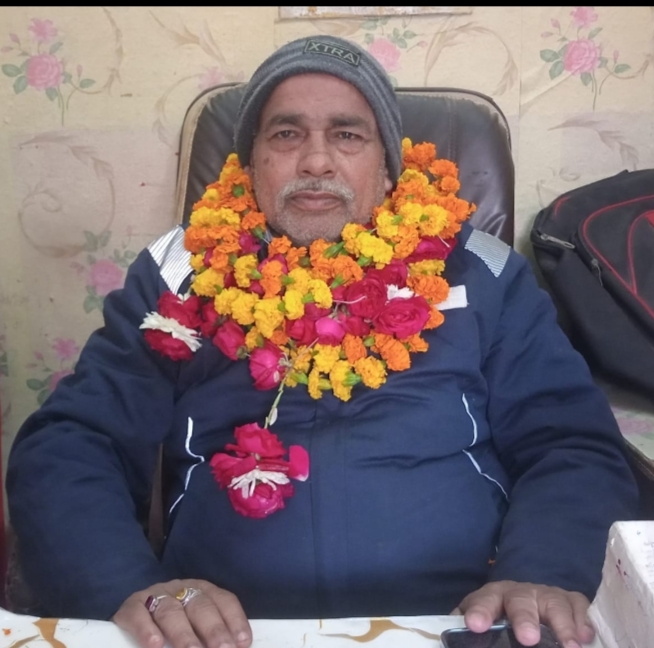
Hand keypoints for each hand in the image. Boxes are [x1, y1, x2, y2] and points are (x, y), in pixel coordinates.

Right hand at [112, 578, 251, 647]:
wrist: (132, 611)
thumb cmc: (172, 624)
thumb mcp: (195, 626)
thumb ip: (210, 635)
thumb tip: (232, 647)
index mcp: (202, 591)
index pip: (223, 600)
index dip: (234, 620)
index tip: (242, 642)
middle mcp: (181, 589)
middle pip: (200, 606)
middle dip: (213, 629)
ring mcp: (156, 595)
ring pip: (171, 611)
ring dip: (183, 634)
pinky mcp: (131, 606)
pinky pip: (138, 614)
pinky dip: (146, 629)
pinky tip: (154, 645)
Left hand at [452, 580, 594, 647]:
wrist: (529, 598)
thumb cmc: (502, 617)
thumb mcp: (483, 621)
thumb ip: (469, 633)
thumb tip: (453, 642)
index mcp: (493, 597)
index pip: (483, 601)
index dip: (480, 612)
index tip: (475, 625)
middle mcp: (520, 593)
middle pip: (521, 601)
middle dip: (524, 618)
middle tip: (528, 638)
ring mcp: (547, 595)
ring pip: (554, 604)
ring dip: (562, 626)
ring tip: (570, 647)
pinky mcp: (571, 601)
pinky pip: (579, 606)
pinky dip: (582, 622)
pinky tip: (585, 638)